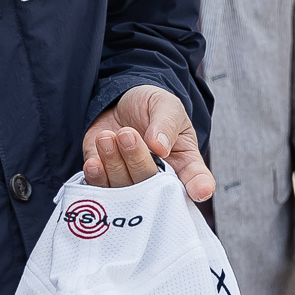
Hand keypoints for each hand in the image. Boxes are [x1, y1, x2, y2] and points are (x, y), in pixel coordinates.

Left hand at [81, 84, 214, 201]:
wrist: (119, 103)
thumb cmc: (150, 106)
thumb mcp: (165, 105)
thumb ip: (165, 123)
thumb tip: (160, 146)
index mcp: (184, 162)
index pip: (196, 179)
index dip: (200, 187)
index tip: (199, 190)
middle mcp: (159, 179)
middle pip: (152, 186)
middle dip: (137, 159)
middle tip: (128, 134)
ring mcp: (131, 182)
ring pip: (123, 188)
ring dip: (113, 162)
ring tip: (108, 137)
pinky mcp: (106, 181)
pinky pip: (100, 189)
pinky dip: (96, 176)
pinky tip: (94, 162)